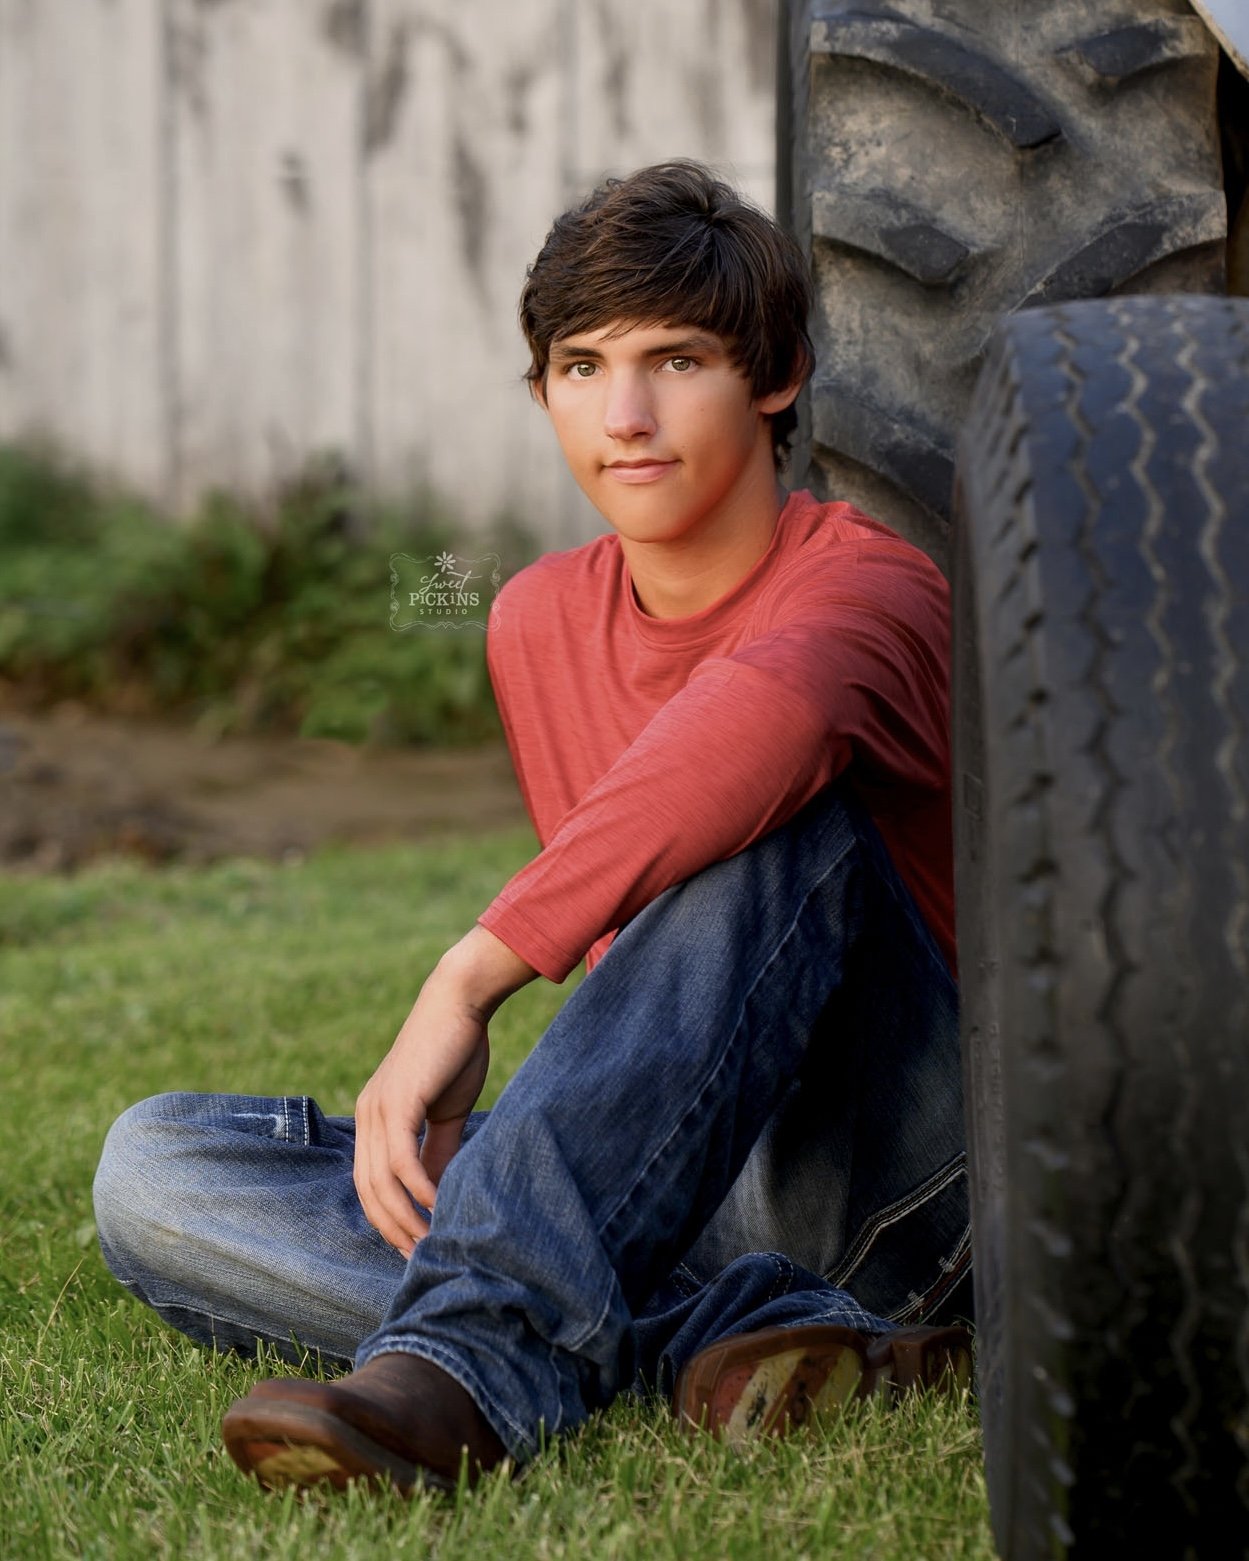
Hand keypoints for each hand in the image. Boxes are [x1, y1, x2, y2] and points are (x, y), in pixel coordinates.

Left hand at [353, 926, 536, 1255]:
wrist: (460, 1002)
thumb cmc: (455, 1051)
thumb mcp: (444, 1110)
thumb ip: (438, 1149)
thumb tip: (438, 1191)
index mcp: (373, 1118)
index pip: (370, 1183)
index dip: (388, 1218)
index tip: (413, 1245)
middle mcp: (366, 1116)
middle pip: (368, 1192)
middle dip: (392, 1229)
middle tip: (419, 1258)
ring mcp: (377, 1109)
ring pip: (381, 1183)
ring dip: (405, 1218)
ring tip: (429, 1243)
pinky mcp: (398, 1102)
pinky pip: (402, 1161)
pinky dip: (419, 1190)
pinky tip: (438, 1208)